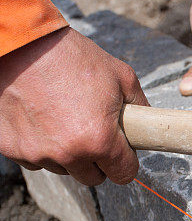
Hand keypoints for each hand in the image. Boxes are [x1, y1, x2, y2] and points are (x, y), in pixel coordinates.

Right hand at [0, 28, 147, 185]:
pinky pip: (35, 159)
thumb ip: (140, 108)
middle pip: (93, 177)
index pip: (124, 174)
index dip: (126, 162)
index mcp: (99, 140)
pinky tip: (42, 119)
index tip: (123, 151)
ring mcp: (36, 152)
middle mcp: (67, 153)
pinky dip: (41, 145)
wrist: (21, 43)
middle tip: (93, 132)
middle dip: (98, 160)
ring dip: (68, 153)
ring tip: (65, 119)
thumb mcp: (121, 77)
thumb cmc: (72, 57)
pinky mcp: (11, 146)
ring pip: (64, 168)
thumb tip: (149, 126)